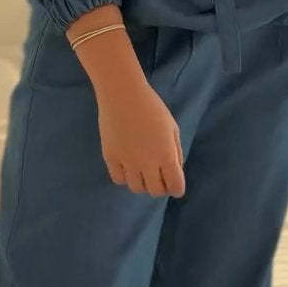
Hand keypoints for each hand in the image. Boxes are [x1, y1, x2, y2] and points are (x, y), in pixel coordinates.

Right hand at [96, 78, 184, 197]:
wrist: (122, 94)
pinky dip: (125, 177)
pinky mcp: (111, 158)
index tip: (175, 184)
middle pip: (156, 192)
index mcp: (166, 155)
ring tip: (143, 170)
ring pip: (137, 188)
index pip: (175, 187)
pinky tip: (128, 165)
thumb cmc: (152, 107)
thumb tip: (175, 171)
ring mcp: (127, 162)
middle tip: (159, 176)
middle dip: (161, 187)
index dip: (177, 188)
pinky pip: (119, 179)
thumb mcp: (172, 128)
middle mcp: (147, 163)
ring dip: (143, 183)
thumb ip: (176, 152)